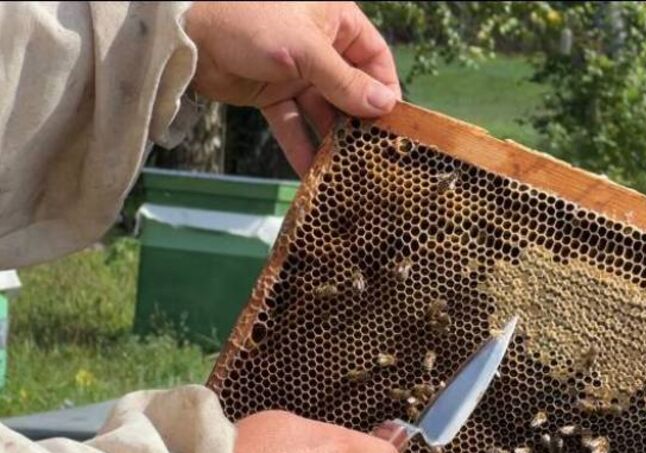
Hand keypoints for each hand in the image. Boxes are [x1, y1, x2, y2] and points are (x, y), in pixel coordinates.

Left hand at [184, 1, 401, 174]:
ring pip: (322, 110)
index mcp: (335, 20)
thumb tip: (386, 106)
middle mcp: (319, 45)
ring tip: (346, 169)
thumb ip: (346, 81)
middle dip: (359, 120)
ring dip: (332, 139)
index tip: (393, 123)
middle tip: (374, 154)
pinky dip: (300, 145)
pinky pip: (293, 121)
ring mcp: (295, 71)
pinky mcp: (272, 92)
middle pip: (351, 88)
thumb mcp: (306, 50)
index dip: (385, 88)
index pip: (374, 57)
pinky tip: (311, 172)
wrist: (185, 31)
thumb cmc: (249, 20)